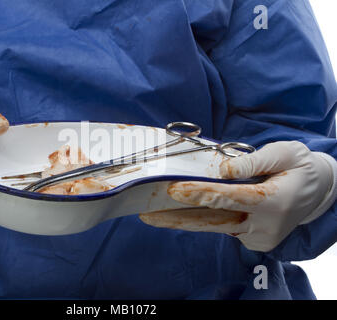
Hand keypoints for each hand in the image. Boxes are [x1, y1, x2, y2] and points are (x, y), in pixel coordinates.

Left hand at [140, 141, 335, 251]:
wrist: (319, 193)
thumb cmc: (300, 167)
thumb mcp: (285, 152)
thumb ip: (254, 161)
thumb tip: (222, 169)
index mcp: (274, 200)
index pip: (231, 197)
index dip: (201, 193)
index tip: (174, 190)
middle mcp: (265, 225)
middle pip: (214, 222)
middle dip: (178, 218)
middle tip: (148, 214)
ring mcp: (260, 238)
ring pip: (215, 228)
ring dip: (182, 222)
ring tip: (153, 216)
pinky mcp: (255, 243)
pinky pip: (224, 228)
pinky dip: (202, 219)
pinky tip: (180, 212)